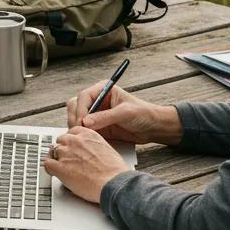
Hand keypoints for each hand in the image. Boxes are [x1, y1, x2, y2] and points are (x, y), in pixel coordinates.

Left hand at [42, 126, 128, 202]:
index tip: (71, 147)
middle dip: (64, 150)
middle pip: (61, 141)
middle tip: (69, 160)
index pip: (71, 132)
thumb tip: (88, 151)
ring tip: (66, 169)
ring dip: (58, 159)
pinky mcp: (60, 167)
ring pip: (54, 152)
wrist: (114, 184)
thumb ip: (93, 146)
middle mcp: (75, 141)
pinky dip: (50, 169)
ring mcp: (65, 153)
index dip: (71, 141)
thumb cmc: (115, 172)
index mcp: (88, 135)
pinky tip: (56, 173)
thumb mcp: (107, 149)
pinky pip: (47, 164)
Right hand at [65, 82, 182, 145]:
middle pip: (75, 106)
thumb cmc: (144, 114)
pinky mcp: (97, 126)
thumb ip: (105, 117)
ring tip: (83, 136)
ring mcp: (95, 114)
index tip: (82, 122)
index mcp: (103, 90)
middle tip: (79, 130)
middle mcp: (96, 100)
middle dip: (75, 118)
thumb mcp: (125, 113)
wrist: (154, 128)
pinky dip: (81, 134)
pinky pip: (83, 129)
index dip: (81, 109)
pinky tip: (86, 139)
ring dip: (76, 126)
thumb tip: (85, 122)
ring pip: (75, 117)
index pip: (84, 96)